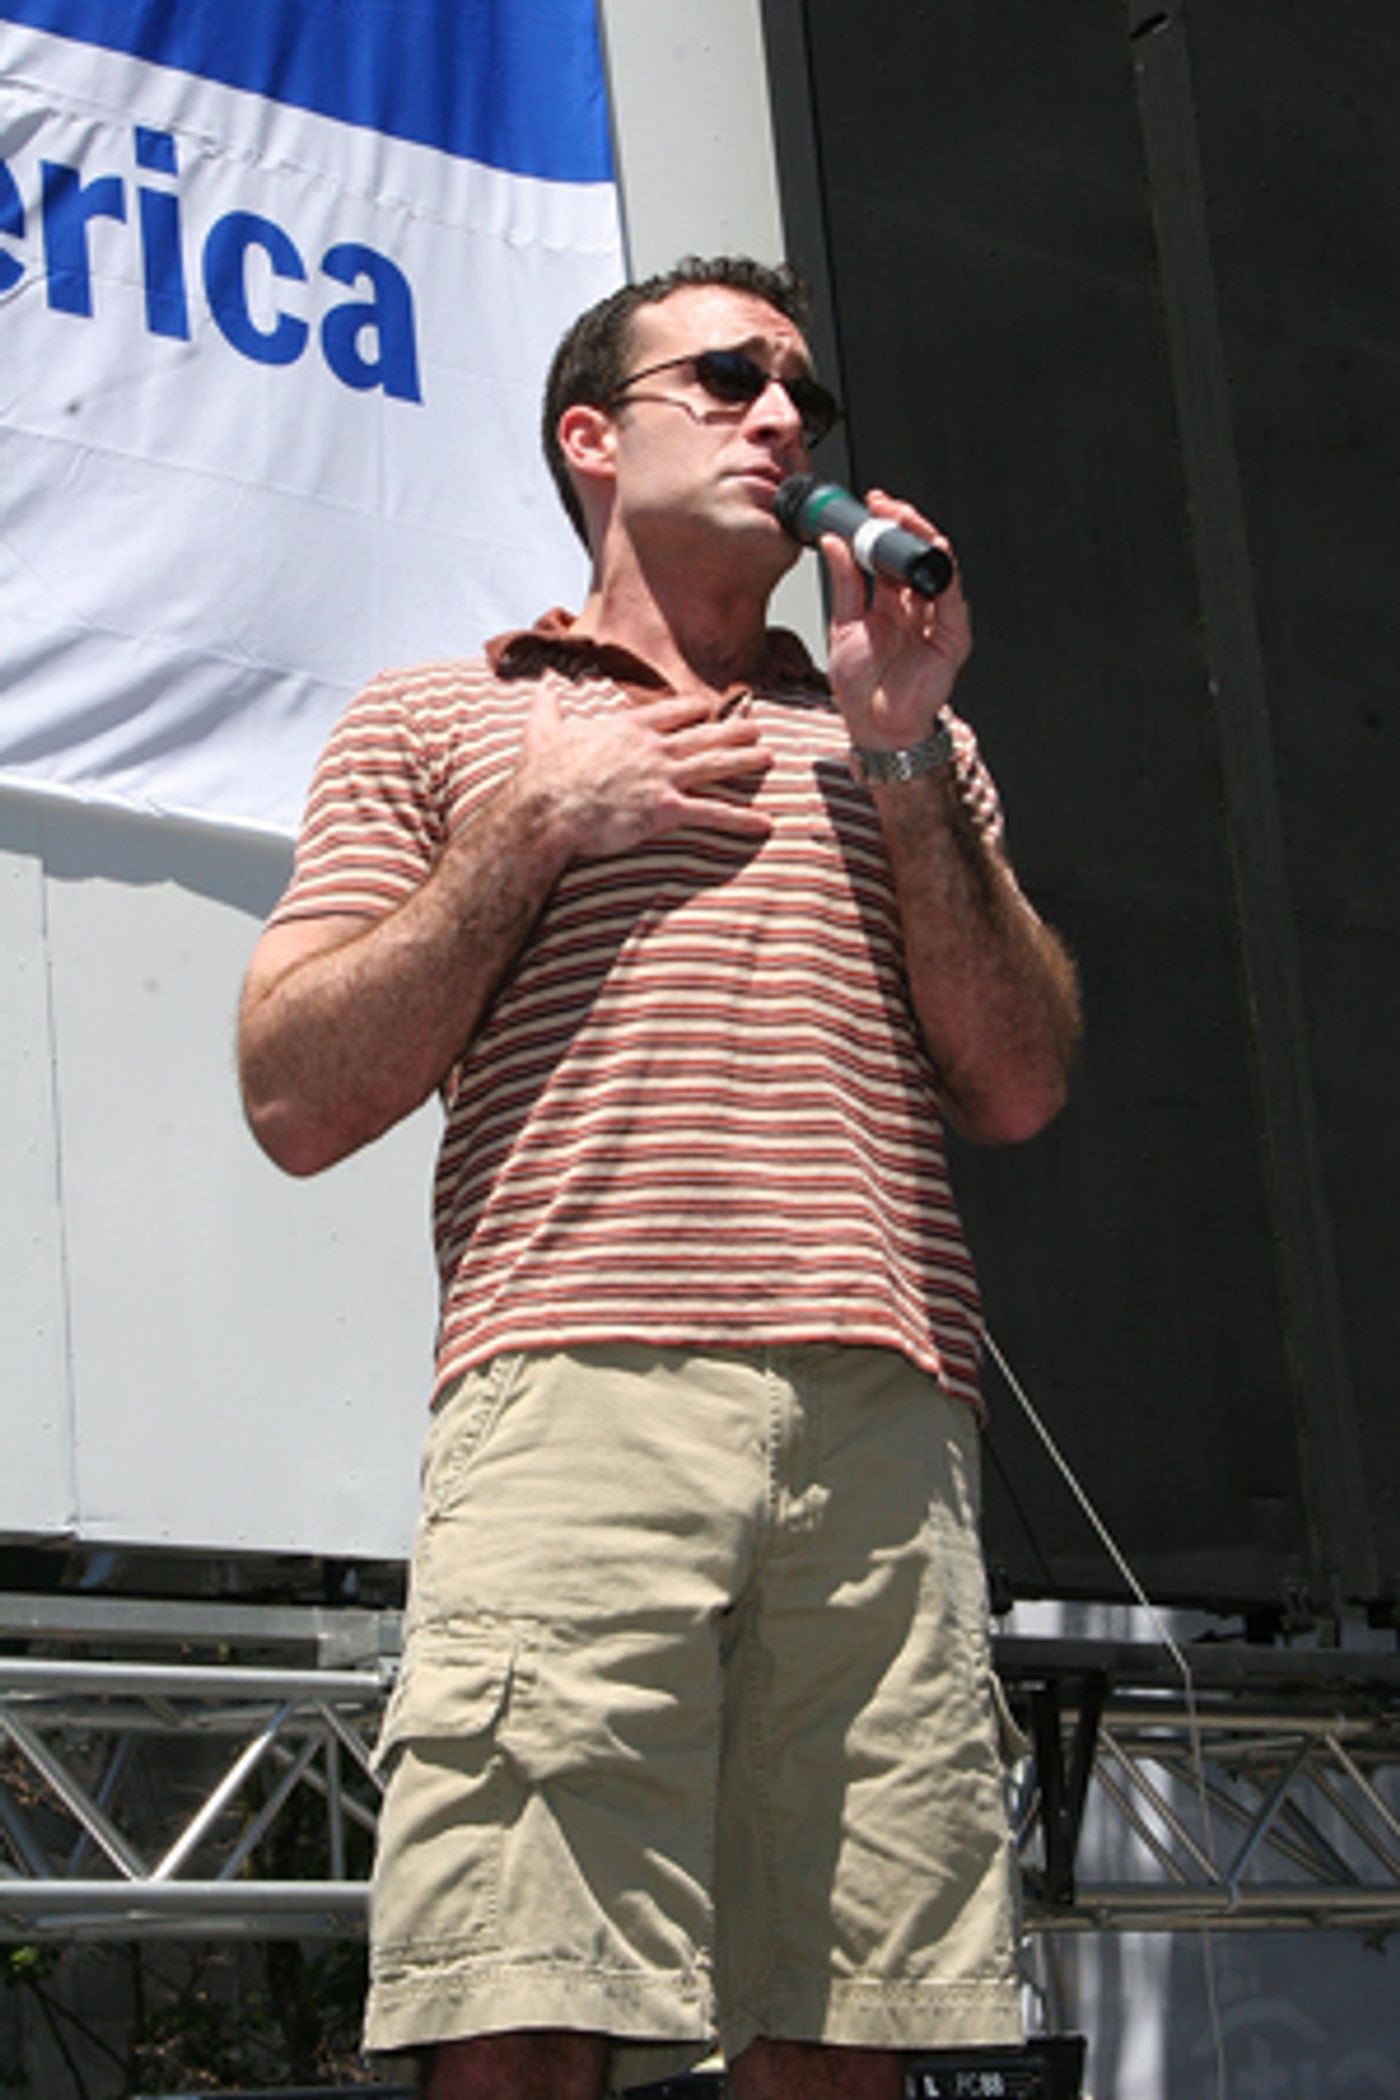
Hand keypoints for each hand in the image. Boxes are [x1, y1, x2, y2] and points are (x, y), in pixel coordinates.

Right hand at [515, 689, 772, 858]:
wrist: (547, 807)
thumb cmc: (543, 773)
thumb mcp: (542, 730)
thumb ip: (547, 708)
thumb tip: (540, 687)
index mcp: (627, 728)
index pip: (668, 713)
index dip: (691, 710)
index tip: (707, 707)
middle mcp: (652, 748)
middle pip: (702, 736)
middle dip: (732, 731)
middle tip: (756, 727)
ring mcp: (662, 777)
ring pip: (714, 766)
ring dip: (744, 761)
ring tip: (769, 756)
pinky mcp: (665, 810)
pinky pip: (712, 813)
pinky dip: (740, 818)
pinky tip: (764, 822)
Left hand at [820, 490, 970, 748]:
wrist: (875, 727)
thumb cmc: (862, 688)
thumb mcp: (844, 625)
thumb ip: (844, 583)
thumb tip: (834, 543)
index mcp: (889, 601)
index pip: (890, 553)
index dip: (882, 526)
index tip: (869, 504)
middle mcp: (914, 605)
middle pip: (915, 553)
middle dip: (903, 523)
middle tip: (884, 506)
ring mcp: (935, 618)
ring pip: (936, 566)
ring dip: (921, 538)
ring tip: (902, 520)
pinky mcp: (951, 635)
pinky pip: (952, 596)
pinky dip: (944, 571)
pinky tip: (933, 551)